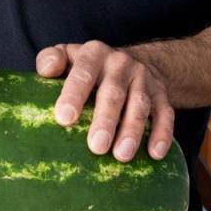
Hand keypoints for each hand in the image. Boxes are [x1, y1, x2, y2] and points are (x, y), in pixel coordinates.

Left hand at [37, 41, 174, 161]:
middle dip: (106, 120)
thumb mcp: (68, 57)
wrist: (130, 63)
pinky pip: (165, 114)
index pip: (83, 71)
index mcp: (94, 54)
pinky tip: (155, 153)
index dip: (74, 94)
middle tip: (96, 147)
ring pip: (139, 104)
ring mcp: (143, 79)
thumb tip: (45, 72)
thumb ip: (50, 60)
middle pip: (114, 92)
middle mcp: (121, 64)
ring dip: (132, 130)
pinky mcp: (161, 94)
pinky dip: (162, 133)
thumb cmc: (88, 69)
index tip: (65, 118)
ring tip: (121, 155)